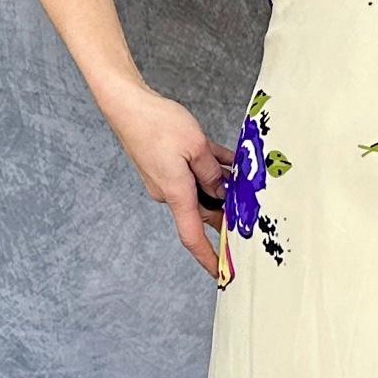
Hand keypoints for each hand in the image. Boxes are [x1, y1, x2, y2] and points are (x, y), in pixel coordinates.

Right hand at [102, 82, 232, 277]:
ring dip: (220, 183)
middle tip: (251, 211)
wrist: (126, 103)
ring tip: (244, 175)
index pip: (193, 236)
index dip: (209, 258)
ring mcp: (164, 178)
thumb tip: (220, 189)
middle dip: (226, 211)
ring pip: (200, 186)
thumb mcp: (196, 146)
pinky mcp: (163, 164)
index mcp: (176, 193)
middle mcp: (168, 191)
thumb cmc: (156, 123)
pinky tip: (228, 159)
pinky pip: (192, 171)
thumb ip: (212, 171)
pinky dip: (210, 167)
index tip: (221, 274)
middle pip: (203, 209)